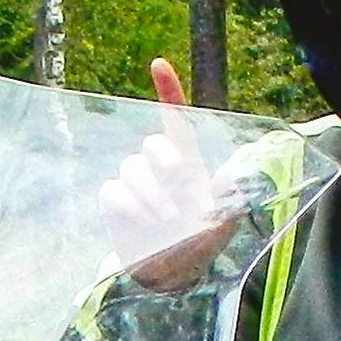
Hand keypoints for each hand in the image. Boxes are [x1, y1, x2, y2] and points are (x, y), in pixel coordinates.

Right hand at [99, 57, 240, 290]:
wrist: (170, 274)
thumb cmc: (198, 245)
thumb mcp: (222, 226)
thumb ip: (227, 200)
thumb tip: (227, 172)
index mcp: (187, 165)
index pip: (175, 121)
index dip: (168, 92)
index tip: (158, 65)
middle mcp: (159, 170)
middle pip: (152, 143)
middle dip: (165, 162)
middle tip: (179, 187)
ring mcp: (135, 185)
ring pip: (132, 168)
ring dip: (150, 193)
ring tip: (164, 219)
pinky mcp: (115, 203)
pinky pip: (113, 192)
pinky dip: (128, 206)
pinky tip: (141, 223)